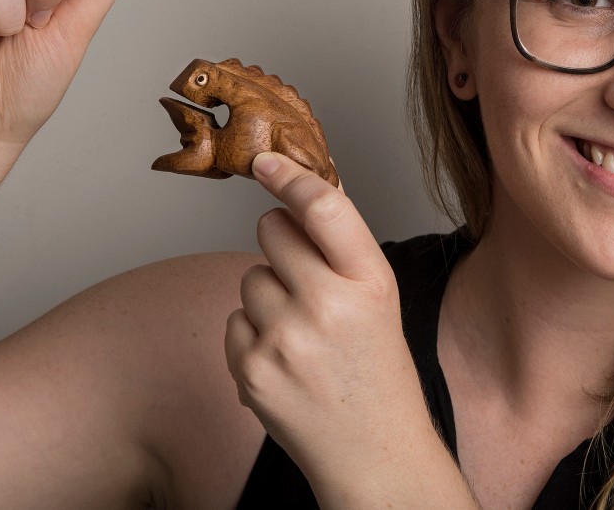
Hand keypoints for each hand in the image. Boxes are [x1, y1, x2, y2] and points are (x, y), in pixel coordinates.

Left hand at [225, 152, 436, 489]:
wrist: (373, 452)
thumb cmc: (378, 370)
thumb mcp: (379, 298)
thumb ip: (342, 247)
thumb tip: (302, 187)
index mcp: (370, 282)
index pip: (323, 207)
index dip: (290, 175)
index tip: (265, 161)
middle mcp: (328, 305)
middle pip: (271, 230)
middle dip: (281, 243)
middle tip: (309, 282)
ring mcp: (285, 339)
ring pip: (249, 277)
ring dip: (268, 296)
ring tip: (303, 335)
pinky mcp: (252, 369)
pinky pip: (233, 321)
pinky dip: (253, 336)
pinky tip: (286, 362)